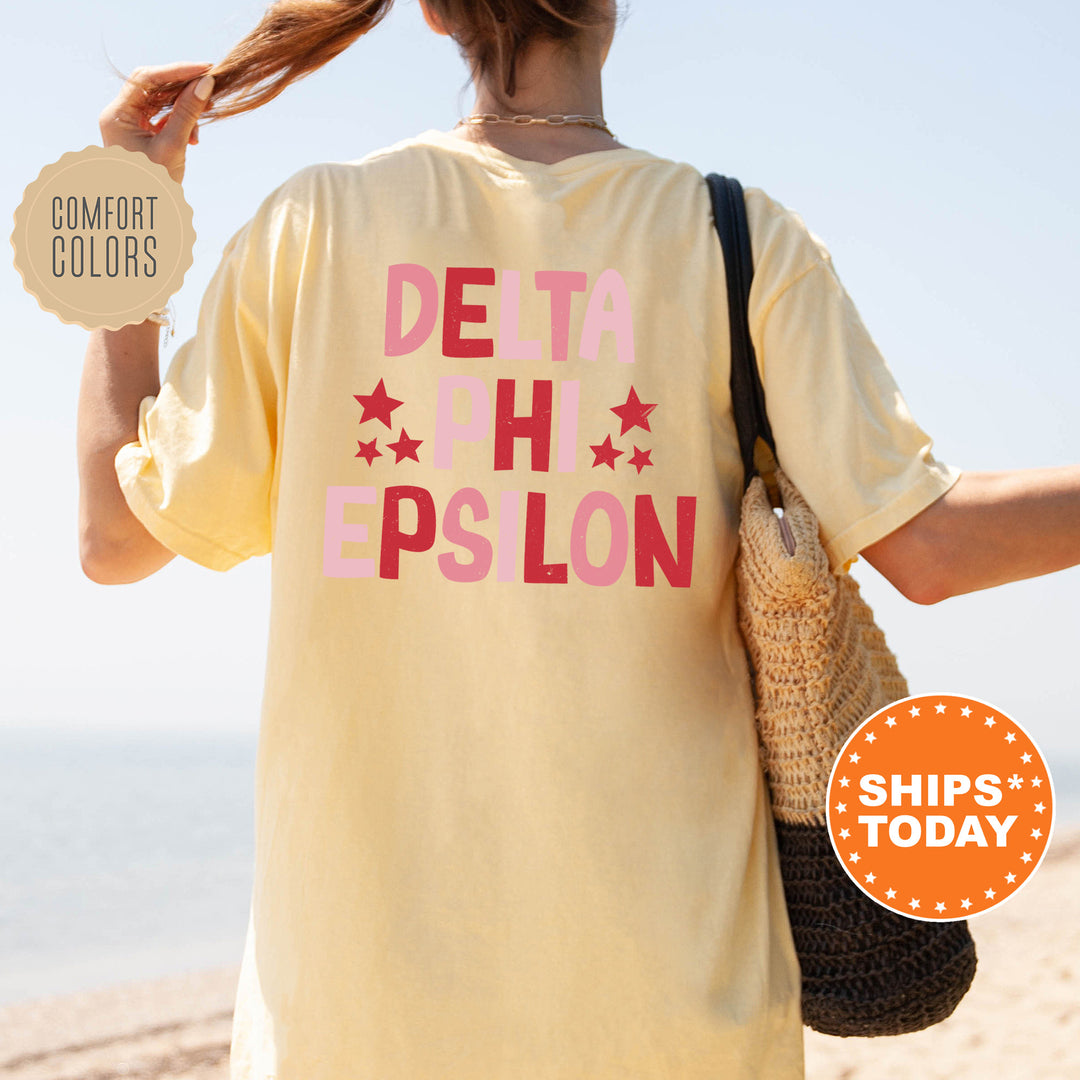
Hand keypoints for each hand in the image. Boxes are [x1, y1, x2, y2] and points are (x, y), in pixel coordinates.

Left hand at [98, 61, 215, 183]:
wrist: (146, 218)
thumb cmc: (154, 188)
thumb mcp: (173, 147)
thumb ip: (187, 114)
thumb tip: (205, 84)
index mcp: (117, 115)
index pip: (146, 78)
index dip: (177, 71)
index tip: (205, 70)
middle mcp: (119, 115)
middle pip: (153, 86)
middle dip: (182, 87)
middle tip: (209, 87)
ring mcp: (130, 125)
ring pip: (160, 101)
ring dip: (184, 108)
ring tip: (202, 123)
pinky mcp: (141, 135)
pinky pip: (163, 117)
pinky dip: (180, 121)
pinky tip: (193, 137)